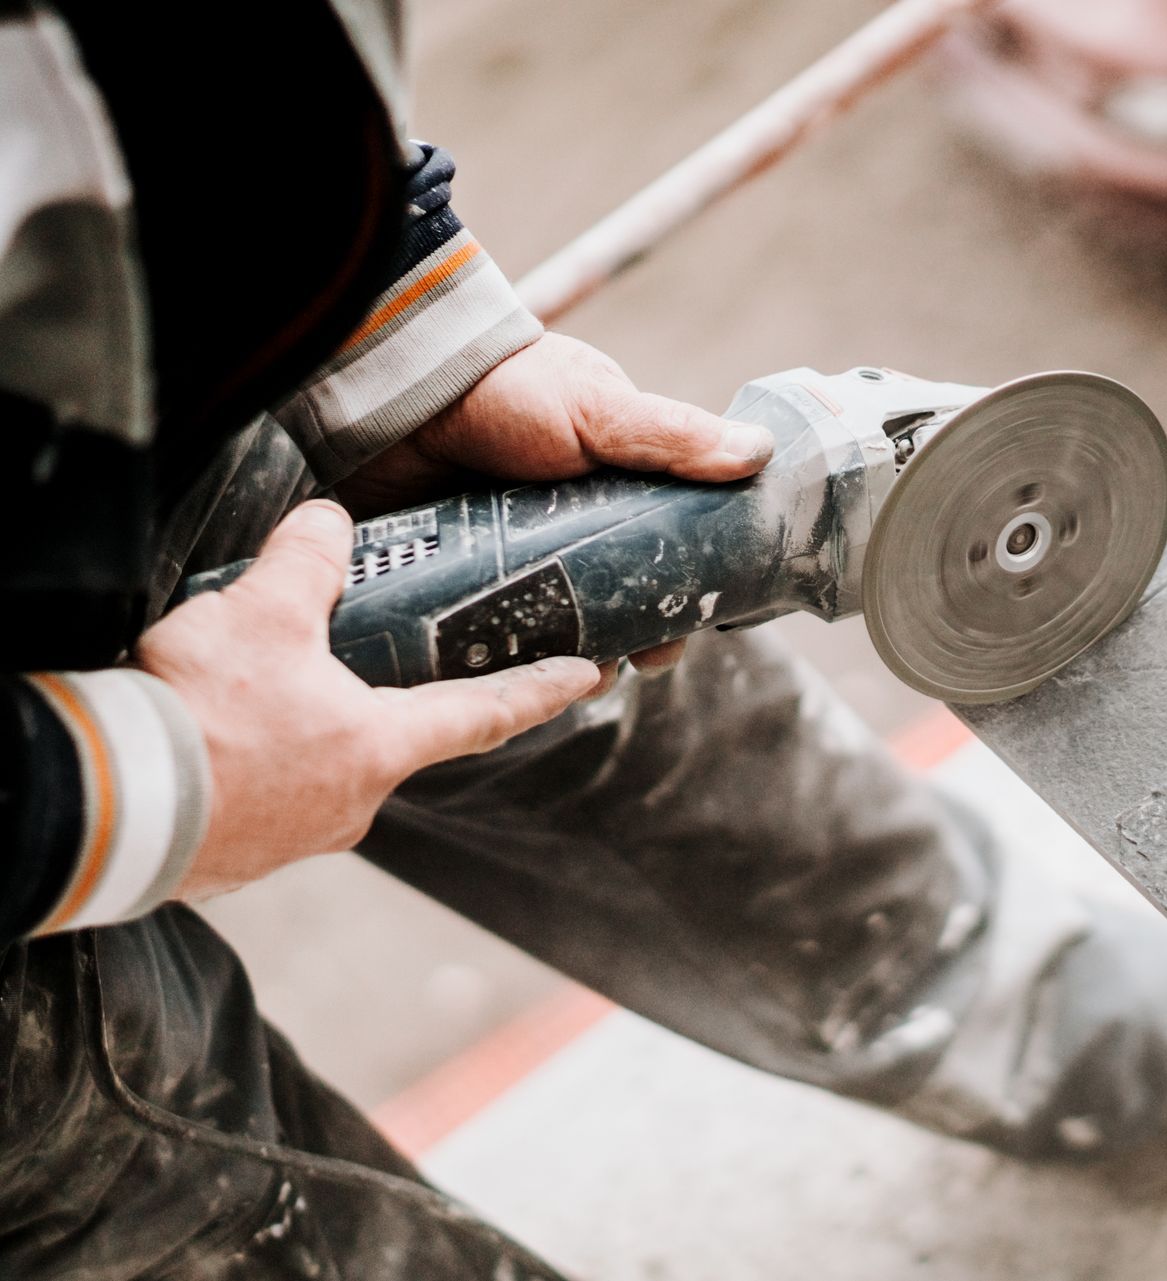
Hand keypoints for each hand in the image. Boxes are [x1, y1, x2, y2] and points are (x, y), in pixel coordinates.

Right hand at [138, 500, 600, 900]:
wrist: (105, 807)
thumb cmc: (199, 717)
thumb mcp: (262, 613)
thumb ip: (308, 561)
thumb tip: (332, 522)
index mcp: (380, 747)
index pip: (488, 713)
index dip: (543, 690)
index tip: (592, 677)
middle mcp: (354, 802)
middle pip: (396, 738)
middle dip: (390, 699)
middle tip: (375, 662)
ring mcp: (298, 836)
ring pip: (325, 765)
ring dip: (310, 729)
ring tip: (265, 689)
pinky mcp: (240, 852)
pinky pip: (268, 794)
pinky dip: (259, 760)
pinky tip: (221, 733)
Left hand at [336, 331, 774, 671]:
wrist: (393, 393)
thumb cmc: (504, 390)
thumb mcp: (599, 410)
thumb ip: (672, 437)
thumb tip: (760, 453)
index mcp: (614, 482)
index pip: (668, 546)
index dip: (686, 591)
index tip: (692, 625)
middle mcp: (567, 523)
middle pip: (618, 597)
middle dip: (637, 637)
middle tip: (642, 660)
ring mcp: (513, 554)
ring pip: (560, 625)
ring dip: (579, 658)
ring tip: (585, 677)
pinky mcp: (460, 579)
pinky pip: (496, 634)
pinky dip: (515, 660)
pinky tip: (525, 680)